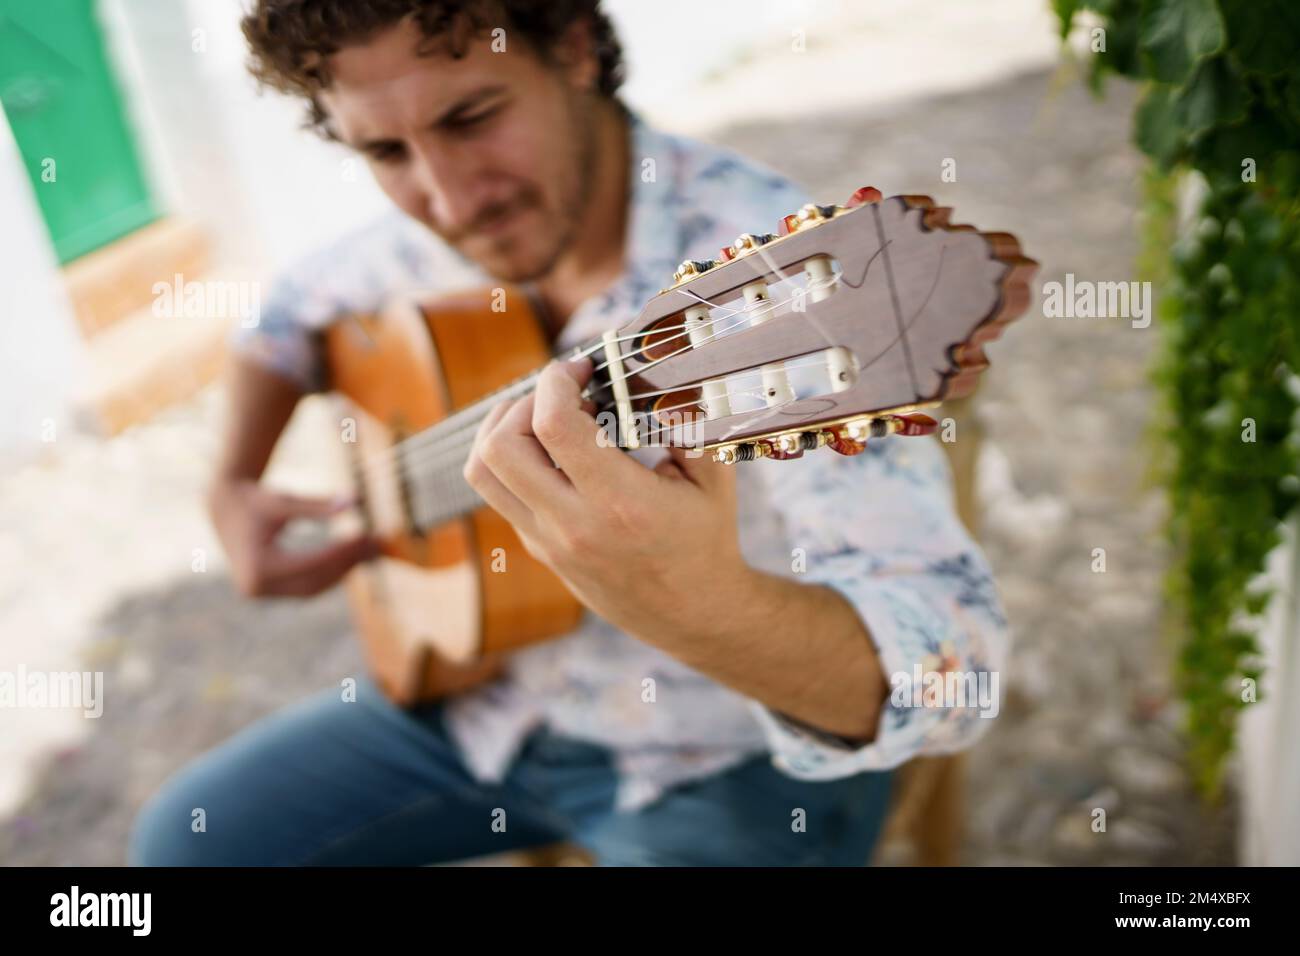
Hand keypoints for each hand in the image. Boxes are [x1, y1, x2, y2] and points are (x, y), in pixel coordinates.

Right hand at [208, 479, 378, 597]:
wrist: (225, 510)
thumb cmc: (256, 501)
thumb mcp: (285, 501)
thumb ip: (317, 505)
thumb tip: (354, 501)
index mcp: (257, 565)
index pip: (310, 564)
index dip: (341, 552)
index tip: (365, 536)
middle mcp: (256, 586)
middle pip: (313, 581)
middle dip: (346, 564)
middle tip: (373, 544)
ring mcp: (261, 593)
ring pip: (312, 589)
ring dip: (342, 572)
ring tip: (367, 550)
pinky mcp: (268, 592)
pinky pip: (305, 588)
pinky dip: (328, 575)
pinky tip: (350, 557)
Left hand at [462, 356, 753, 645]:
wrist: (693, 615)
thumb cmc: (707, 540)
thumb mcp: (712, 477)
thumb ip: (685, 423)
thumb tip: (653, 376)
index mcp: (620, 503)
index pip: (554, 425)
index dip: (556, 381)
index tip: (579, 368)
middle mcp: (574, 525)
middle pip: (500, 446)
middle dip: (522, 402)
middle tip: (558, 395)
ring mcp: (549, 542)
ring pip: (482, 472)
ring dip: (501, 430)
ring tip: (540, 417)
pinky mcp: (539, 550)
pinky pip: (501, 494)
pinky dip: (514, 461)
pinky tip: (554, 453)